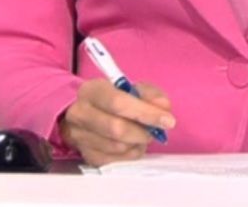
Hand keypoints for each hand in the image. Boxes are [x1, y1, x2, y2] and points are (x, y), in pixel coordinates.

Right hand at [60, 79, 175, 165]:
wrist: (85, 112)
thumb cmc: (111, 98)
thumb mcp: (130, 87)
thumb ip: (149, 94)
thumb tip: (163, 106)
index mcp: (92, 90)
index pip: (118, 103)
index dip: (146, 113)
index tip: (167, 119)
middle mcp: (81, 113)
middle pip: (117, 129)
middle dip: (143, 131)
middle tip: (157, 130)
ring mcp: (80, 137)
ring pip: (117, 147)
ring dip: (138, 143)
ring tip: (145, 134)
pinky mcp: (86, 155)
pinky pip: (114, 160)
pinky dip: (131, 153)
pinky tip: (134, 144)